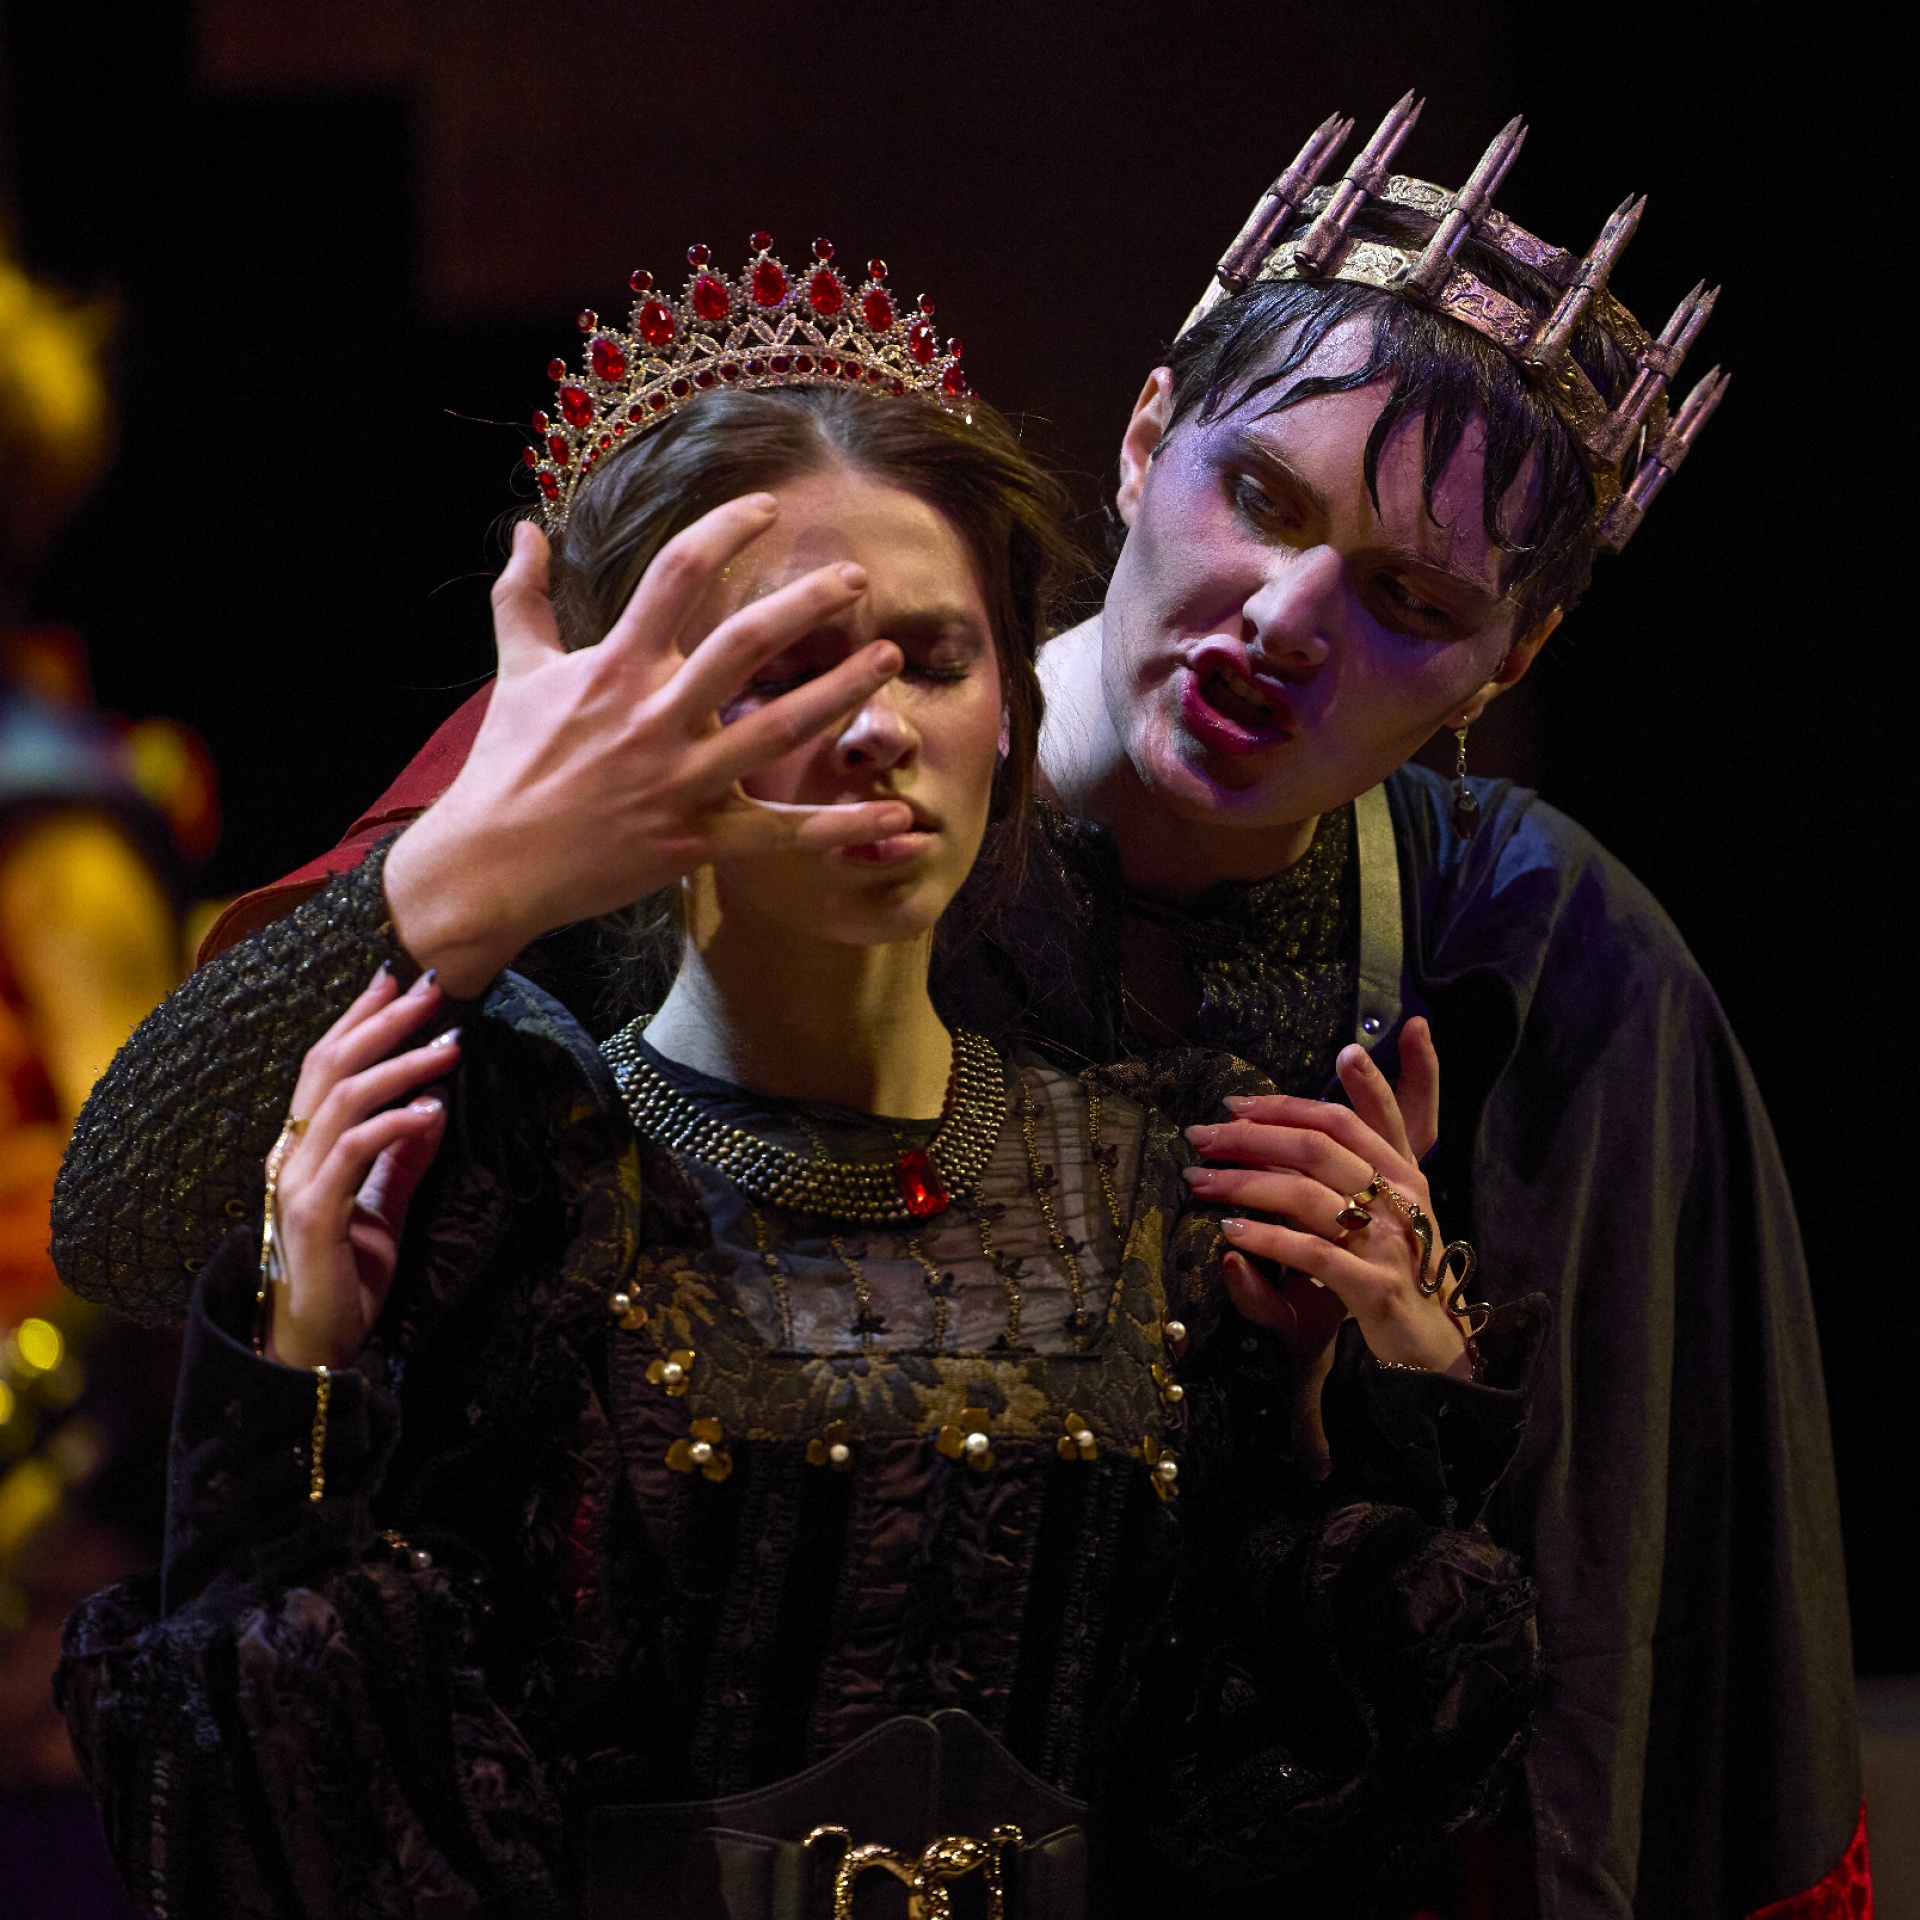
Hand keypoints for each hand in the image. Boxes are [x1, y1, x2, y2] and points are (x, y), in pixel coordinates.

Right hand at [264, 967, 457, 1370]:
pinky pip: (354, 1154)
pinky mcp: (314, 1214)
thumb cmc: (346, 1275)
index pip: (326, 1063)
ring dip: (401, 1066)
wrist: (317, 1344)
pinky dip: (395, 1125)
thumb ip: (403, 1157)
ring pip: (344, 1100)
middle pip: (330, 1065)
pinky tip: (433, 1110)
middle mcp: (292, 1153)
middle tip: (430, 988)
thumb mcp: (384, 1204)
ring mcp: (298, 1181)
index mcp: (303, 1145)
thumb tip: (436, 1105)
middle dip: (382, 1021)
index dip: (358, 1017)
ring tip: (451, 1046)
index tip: (393, 976)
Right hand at [385, 499, 916, 993]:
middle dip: (809, 603)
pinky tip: (899, 817)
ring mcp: (682, 780)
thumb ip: (522, 595)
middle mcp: (656, 716)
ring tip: (890, 660)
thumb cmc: (505, 763)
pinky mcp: (697, 840)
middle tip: (857, 577)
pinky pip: (784, 834)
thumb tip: (524, 530)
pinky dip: (844, 827)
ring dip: (842, 692)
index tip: (768, 507)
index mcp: (615, 665)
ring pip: (780, 728)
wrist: (491, 865)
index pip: (679, 574)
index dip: (727, 530)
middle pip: (747, 643)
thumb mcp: (514, 670)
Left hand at [1180, 1019, 1470, 1375]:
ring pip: (1306, 1194)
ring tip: (1199, 1180)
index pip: (1350, 1116)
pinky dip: (1267, 1237)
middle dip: (1250, 1135)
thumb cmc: (1392, 1271)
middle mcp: (1402, 1198)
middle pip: (1316, 1146)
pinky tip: (1230, 1231)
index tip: (1236, 1100)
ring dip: (1243, 1182)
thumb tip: (1282, 1133)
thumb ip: (1339, 1172)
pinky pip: (1311, 1252)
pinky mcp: (1375, 1287)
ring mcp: (1390, 1242)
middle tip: (1200, 1136)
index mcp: (1403, 1172)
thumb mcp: (1376, 1215)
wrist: (1432, 1345)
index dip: (1290, 1103)